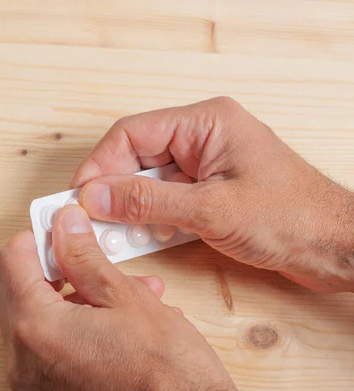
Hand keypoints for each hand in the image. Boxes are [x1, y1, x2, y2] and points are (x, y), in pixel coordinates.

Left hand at [0, 206, 239, 390]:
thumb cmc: (164, 369)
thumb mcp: (123, 295)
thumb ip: (83, 255)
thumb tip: (65, 225)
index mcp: (35, 329)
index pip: (12, 261)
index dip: (37, 235)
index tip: (60, 225)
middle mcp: (23, 358)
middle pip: (21, 286)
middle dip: (58, 264)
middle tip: (89, 249)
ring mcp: (35, 377)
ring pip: (39, 312)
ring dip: (74, 291)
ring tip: (121, 283)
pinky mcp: (50, 387)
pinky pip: (51, 338)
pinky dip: (76, 318)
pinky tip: (116, 310)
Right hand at [71, 97, 353, 292]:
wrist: (336, 249)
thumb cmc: (292, 218)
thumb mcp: (210, 210)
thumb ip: (147, 201)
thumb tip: (95, 195)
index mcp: (205, 123)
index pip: (132, 134)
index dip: (101, 165)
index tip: (80, 196)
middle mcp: (201, 138)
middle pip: (136, 157)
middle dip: (113, 191)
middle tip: (93, 221)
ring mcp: (204, 166)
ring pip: (147, 181)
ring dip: (130, 208)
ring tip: (117, 234)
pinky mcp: (207, 191)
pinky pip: (164, 199)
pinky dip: (150, 219)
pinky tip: (143, 238)